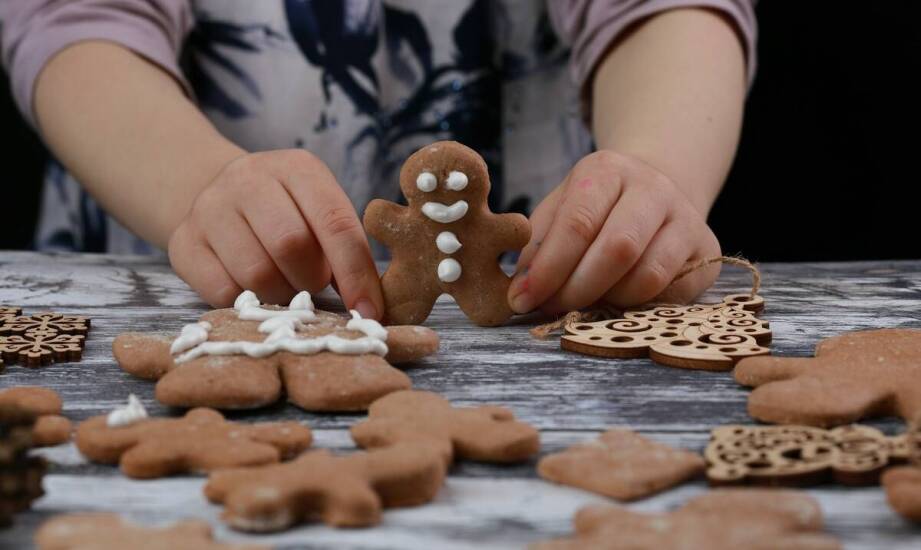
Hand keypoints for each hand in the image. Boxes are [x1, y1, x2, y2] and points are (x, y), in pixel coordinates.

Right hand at [168, 149, 382, 317]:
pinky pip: (222, 291)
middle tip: (311, 284)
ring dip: (280, 295)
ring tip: (284, 285)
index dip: (356, 274)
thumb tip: (369, 307)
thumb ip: (345, 249)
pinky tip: (253, 291)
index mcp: (298, 168)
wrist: (217, 195)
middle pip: (291, 246)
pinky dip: (247, 303)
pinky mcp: (183, 242)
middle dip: (311, 280)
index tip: (368, 311)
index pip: (335, 223)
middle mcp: (249, 178)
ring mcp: (210, 207)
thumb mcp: (320, 214)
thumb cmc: (288, 213)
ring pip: (256, 274)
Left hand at [508, 150, 719, 313]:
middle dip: (577, 289)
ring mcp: (687, 219)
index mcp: (607, 170)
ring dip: (608, 301)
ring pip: (648, 276)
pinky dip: (638, 307)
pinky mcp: (707, 252)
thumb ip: (539, 245)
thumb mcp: (560, 208)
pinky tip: (618, 301)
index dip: (548, 268)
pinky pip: (672, 294)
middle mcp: (654, 188)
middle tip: (552, 308)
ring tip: (585, 303)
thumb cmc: (597, 206)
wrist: (657, 190)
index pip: (578, 223)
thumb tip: (521, 291)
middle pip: (618, 249)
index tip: (522, 299)